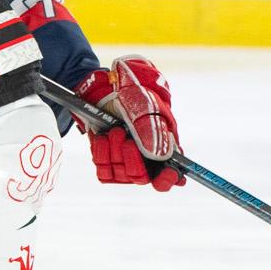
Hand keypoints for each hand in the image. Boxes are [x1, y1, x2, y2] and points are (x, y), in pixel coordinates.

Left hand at [75, 56, 181, 190]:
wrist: (106, 89)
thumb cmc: (133, 96)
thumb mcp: (145, 107)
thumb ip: (152, 131)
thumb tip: (159, 157)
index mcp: (163, 149)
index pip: (169, 177)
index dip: (167, 179)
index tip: (165, 174)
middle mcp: (145, 160)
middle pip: (140, 177)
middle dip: (132, 159)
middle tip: (126, 139)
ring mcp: (125, 162)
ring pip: (121, 175)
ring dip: (114, 152)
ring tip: (114, 131)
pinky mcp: (107, 161)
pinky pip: (104, 172)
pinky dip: (101, 155)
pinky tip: (102, 138)